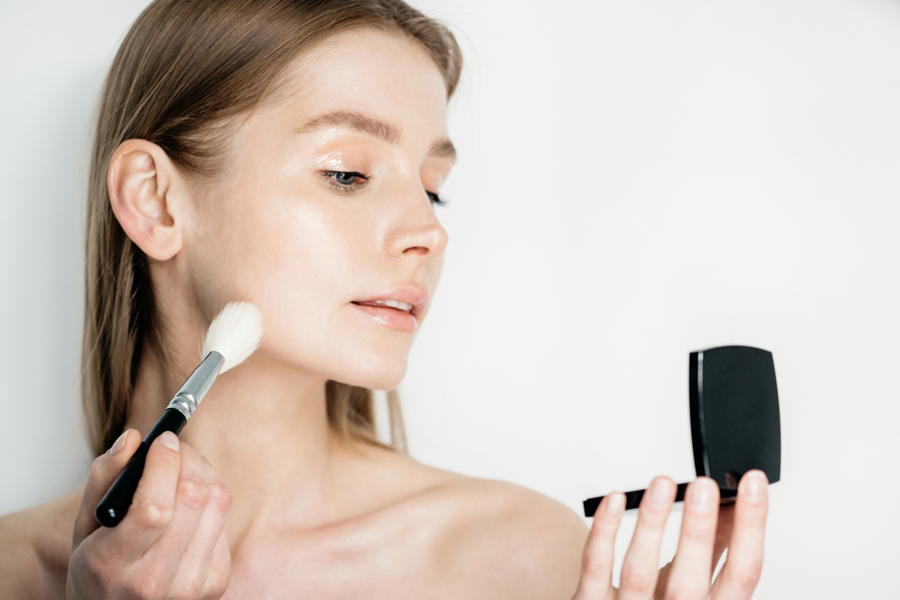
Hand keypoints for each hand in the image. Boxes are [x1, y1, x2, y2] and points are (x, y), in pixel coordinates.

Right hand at [67, 429, 232, 598]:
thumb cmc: (98, 568)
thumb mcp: (82, 527)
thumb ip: (104, 478)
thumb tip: (133, 438)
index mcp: (113, 565)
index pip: (154, 509)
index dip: (164, 464)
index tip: (163, 439)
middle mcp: (155, 579)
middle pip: (193, 498)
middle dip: (186, 459)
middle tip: (173, 448)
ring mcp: (191, 584)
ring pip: (217, 501)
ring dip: (203, 473)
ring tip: (182, 471)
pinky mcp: (216, 581)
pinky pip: (225, 518)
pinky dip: (210, 499)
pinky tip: (189, 505)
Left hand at [572, 470, 768, 598]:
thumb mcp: (694, 586)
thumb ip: (712, 553)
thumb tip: (732, 504)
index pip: (742, 574)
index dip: (751, 526)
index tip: (753, 482)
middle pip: (691, 580)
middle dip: (699, 531)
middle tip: (705, 486)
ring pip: (639, 571)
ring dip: (652, 523)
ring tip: (663, 483)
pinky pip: (596, 567)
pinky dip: (605, 531)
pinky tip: (615, 500)